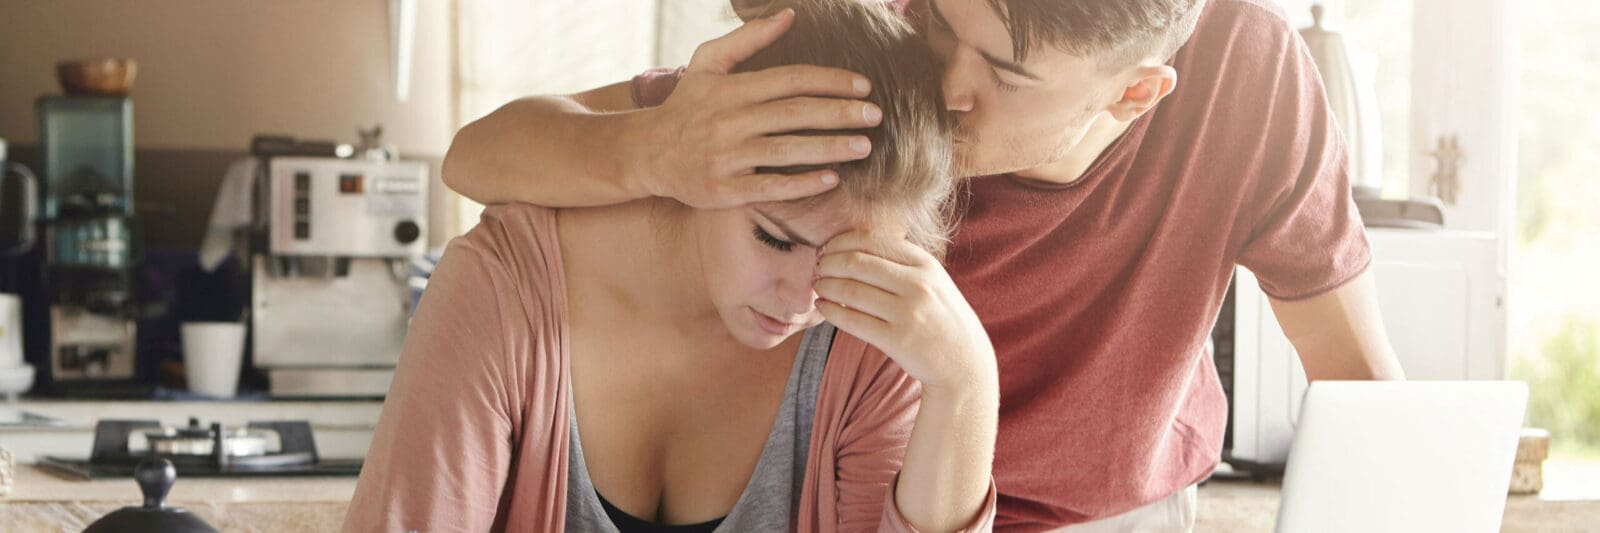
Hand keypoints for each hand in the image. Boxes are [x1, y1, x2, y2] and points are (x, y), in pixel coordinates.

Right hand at [627, 8, 883, 208]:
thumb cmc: (686, 107)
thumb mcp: (708, 64)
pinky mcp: (724, 189)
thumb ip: (748, 39)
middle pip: (794, 113)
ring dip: (829, 147)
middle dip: (839, 113)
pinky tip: (831, 179)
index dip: (830, 81)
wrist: (645, 153)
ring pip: (786, 150)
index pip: (790, 79)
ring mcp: (726, 157)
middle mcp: (729, 120)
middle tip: (876, 115)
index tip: (863, 85)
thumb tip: (790, 14)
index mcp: (732, 88)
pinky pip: (769, 186)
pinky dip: (801, 183)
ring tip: (864, 146)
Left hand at [814, 231, 996, 391]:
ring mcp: (908, 313)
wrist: (964, 361)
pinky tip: (823, 307)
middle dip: (829, 263)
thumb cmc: (941, 317)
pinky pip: (852, 320)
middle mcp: (918, 285)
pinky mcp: (897, 340)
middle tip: (818, 267)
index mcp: (926, 264)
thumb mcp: (933, 281)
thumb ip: (902, 262)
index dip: (842, 241)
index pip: (873, 239)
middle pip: (857, 262)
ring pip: (851, 291)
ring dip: (826, 286)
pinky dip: (830, 311)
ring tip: (818, 286)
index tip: (828, 248)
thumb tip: (852, 246)